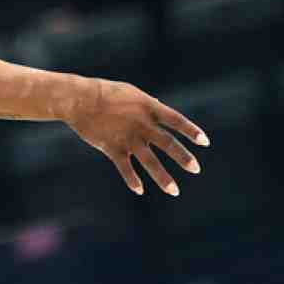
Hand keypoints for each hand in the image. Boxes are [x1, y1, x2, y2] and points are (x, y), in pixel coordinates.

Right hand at [61, 78, 208, 196]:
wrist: (78, 99)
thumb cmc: (105, 92)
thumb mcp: (132, 93)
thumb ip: (148, 105)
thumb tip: (161, 110)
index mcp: (149, 108)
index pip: (176, 121)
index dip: (191, 131)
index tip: (205, 142)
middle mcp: (141, 125)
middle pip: (167, 143)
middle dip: (183, 157)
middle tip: (196, 169)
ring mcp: (127, 138)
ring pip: (149, 161)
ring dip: (162, 177)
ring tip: (174, 191)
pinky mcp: (111, 148)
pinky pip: (124, 167)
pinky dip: (132, 179)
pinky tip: (140, 190)